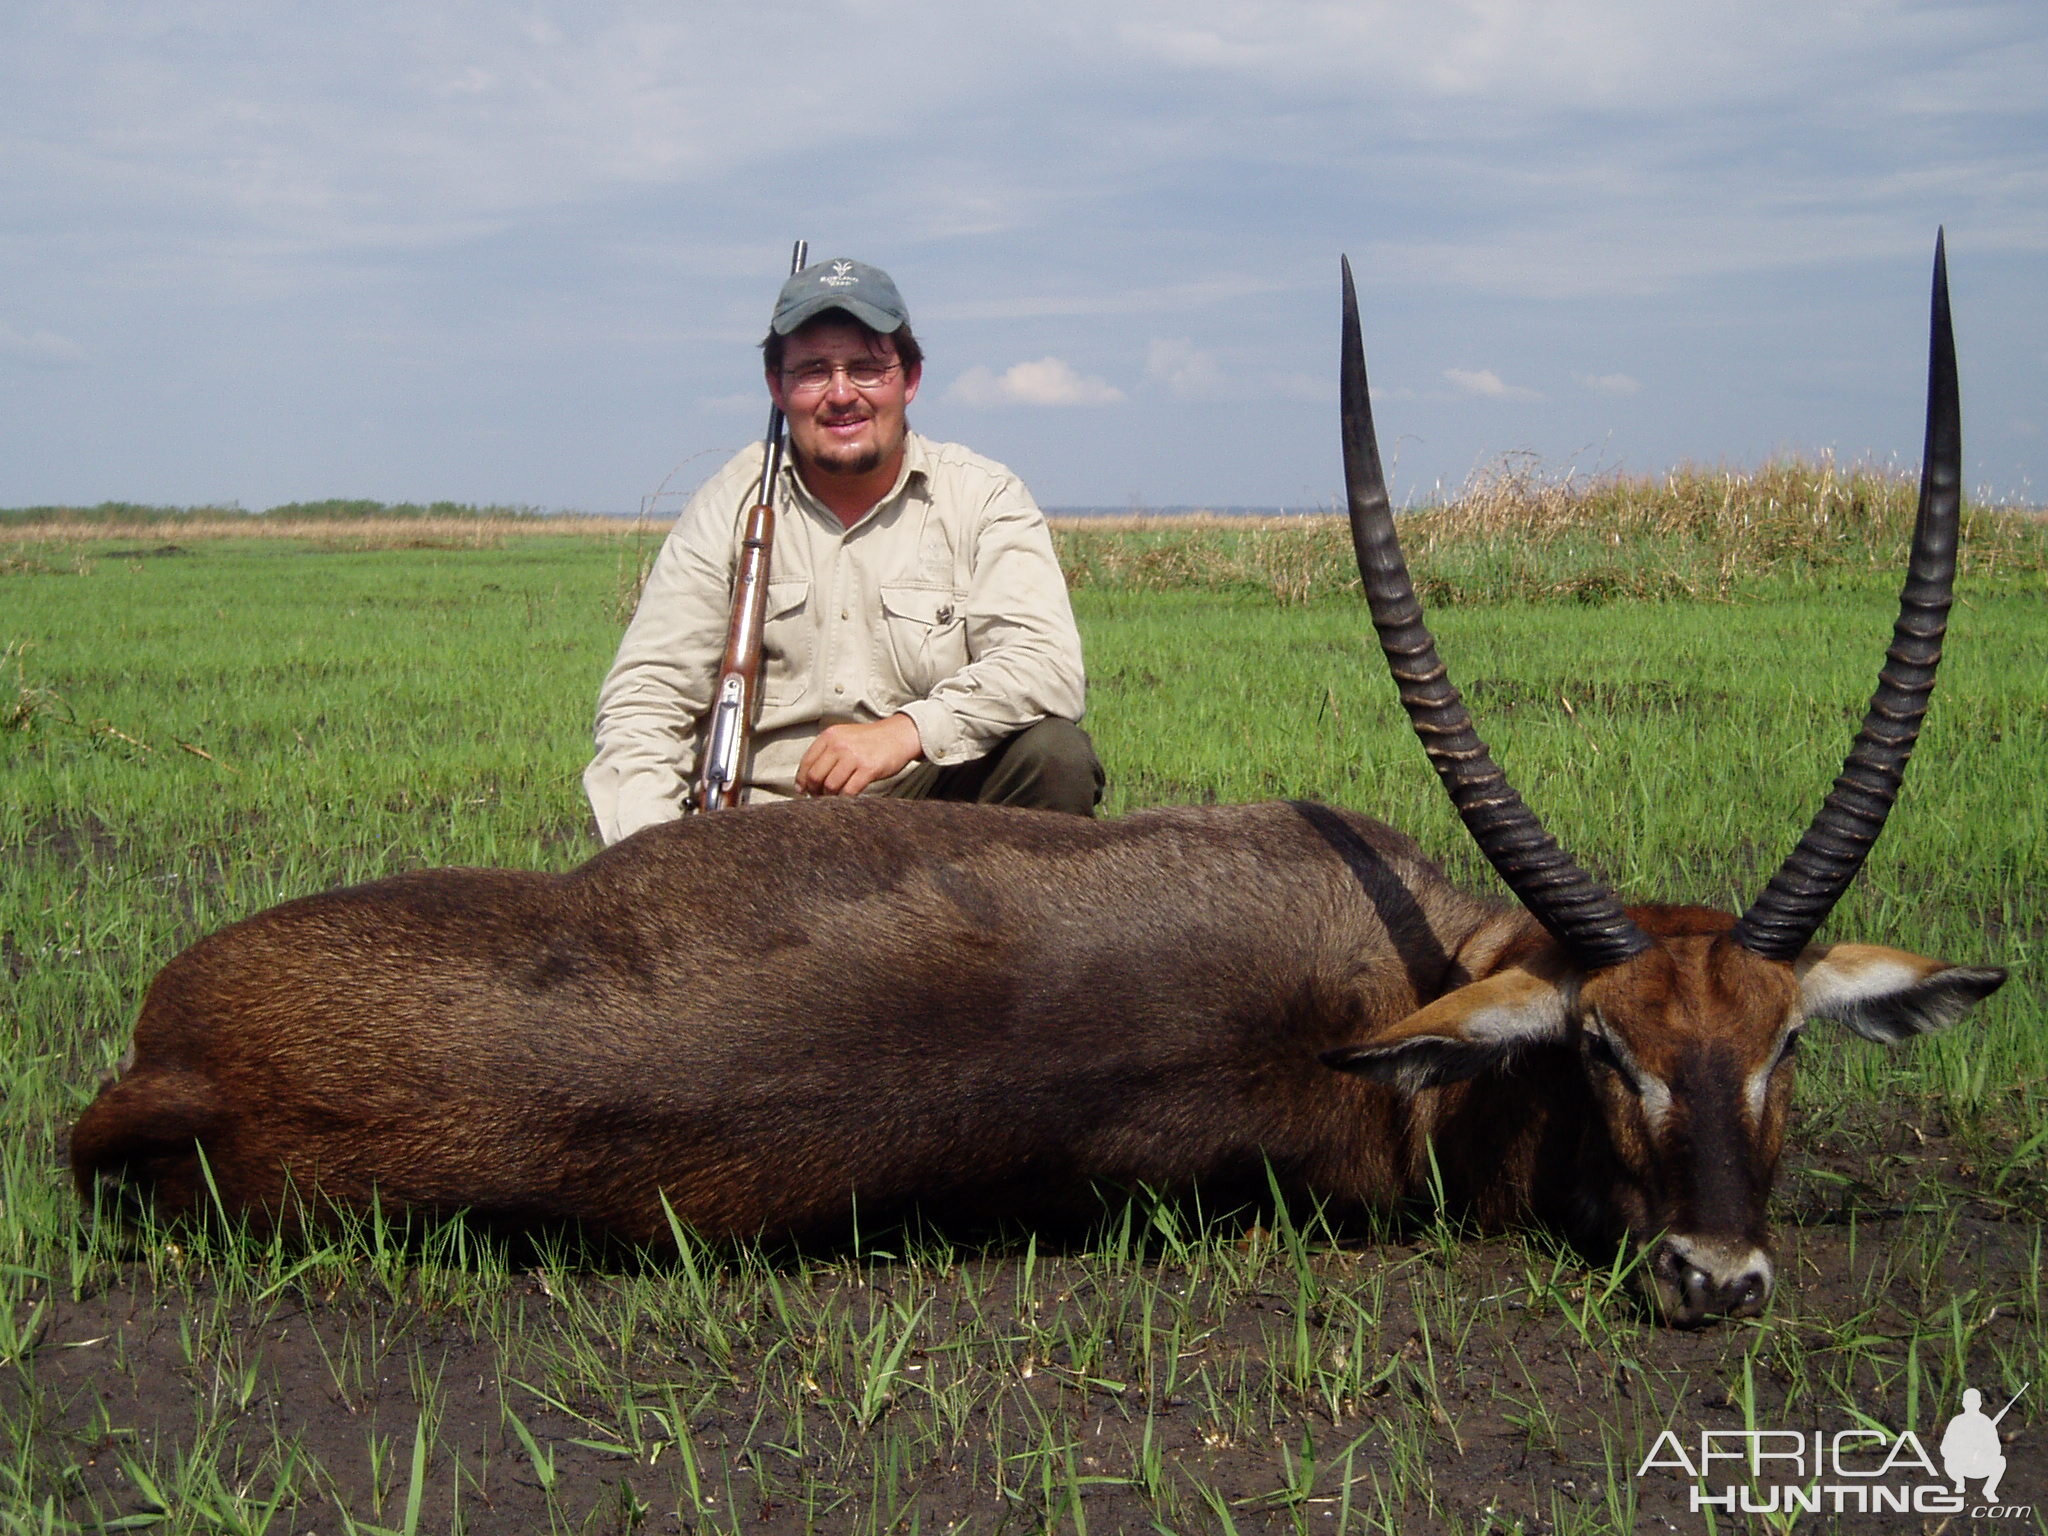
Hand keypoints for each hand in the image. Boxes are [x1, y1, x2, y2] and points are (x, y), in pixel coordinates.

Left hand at [795, 713, 923, 797]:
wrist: (899, 735)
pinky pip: (849, 791)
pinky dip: (845, 799)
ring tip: (835, 796)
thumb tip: (806, 780)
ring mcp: (853, 757)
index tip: (803, 790)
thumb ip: (826, 753)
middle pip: (815, 776)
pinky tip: (848, 798)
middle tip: (819, 796)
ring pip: (830, 786)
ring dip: (830, 796)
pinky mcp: (868, 769)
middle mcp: (839, 745)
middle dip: (815, 791)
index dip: (801, 780)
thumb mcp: (844, 737)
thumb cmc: (870, 740)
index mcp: (830, 736)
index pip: (806, 762)